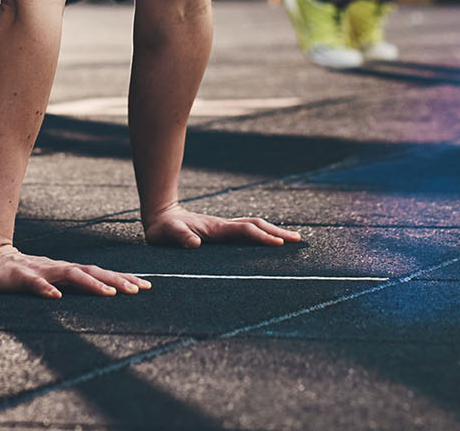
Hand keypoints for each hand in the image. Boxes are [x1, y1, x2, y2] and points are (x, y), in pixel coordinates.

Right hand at [0, 242, 150, 298]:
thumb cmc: (21, 274)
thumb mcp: (49, 281)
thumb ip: (70, 286)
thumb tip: (99, 294)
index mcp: (65, 271)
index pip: (99, 273)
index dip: (122, 278)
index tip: (146, 286)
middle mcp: (56, 268)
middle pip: (91, 272)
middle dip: (115, 280)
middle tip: (138, 289)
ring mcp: (39, 271)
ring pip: (68, 275)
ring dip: (90, 283)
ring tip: (108, 293)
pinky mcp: (19, 277)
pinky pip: (34, 283)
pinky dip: (46, 289)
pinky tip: (56, 297)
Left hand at [144, 204, 302, 247]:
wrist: (161, 216)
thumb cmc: (163, 229)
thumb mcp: (167, 234)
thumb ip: (180, 237)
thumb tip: (195, 244)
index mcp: (216, 229)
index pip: (244, 232)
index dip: (262, 237)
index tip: (279, 243)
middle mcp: (224, 226)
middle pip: (256, 226)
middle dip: (277, 232)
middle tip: (298, 240)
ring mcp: (224, 228)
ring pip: (254, 227)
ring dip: (273, 231)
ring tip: (292, 239)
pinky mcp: (223, 232)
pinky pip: (248, 232)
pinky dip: (263, 234)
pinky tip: (270, 241)